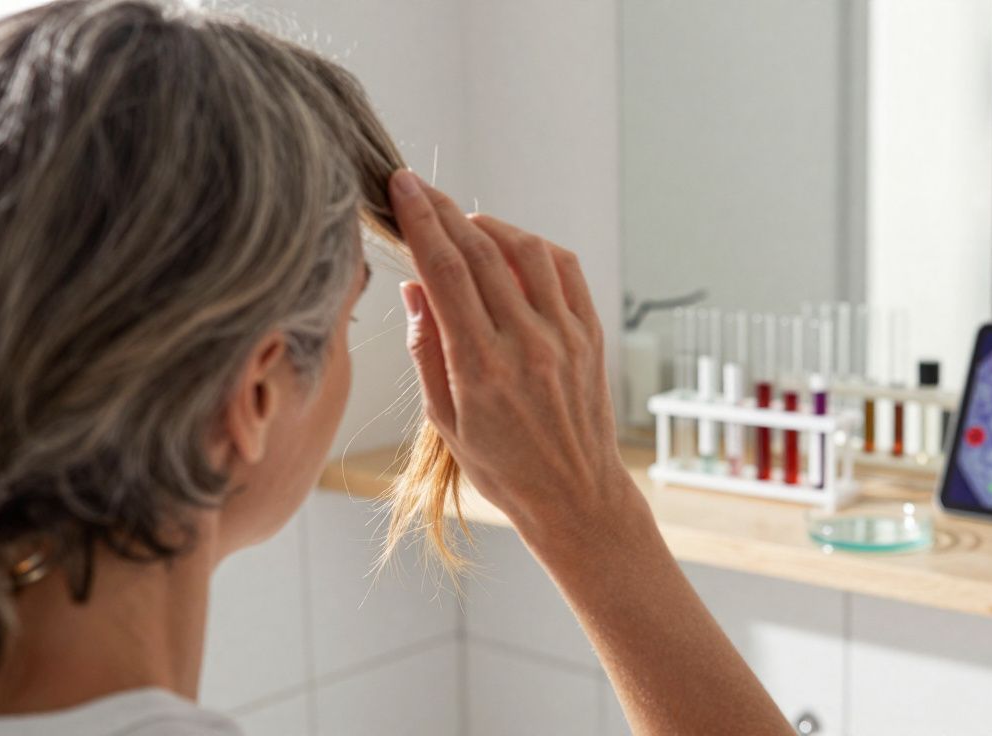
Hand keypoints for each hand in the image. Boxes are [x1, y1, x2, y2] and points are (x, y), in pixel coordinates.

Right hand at [388, 170, 635, 544]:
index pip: (444, 271)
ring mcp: (564, 335)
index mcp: (479, 366)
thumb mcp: (446, 421)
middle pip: (479, 251)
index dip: (420, 221)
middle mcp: (525, 343)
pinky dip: (535, 247)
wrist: (575, 495)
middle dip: (444, 211)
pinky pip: (565, 270)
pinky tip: (513, 247)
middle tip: (419, 188)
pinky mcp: (590, 334)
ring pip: (526, 251)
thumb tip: (414, 288)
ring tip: (465, 222)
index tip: (400, 187)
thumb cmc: (503, 467)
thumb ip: (427, 350)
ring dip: (491, 224)